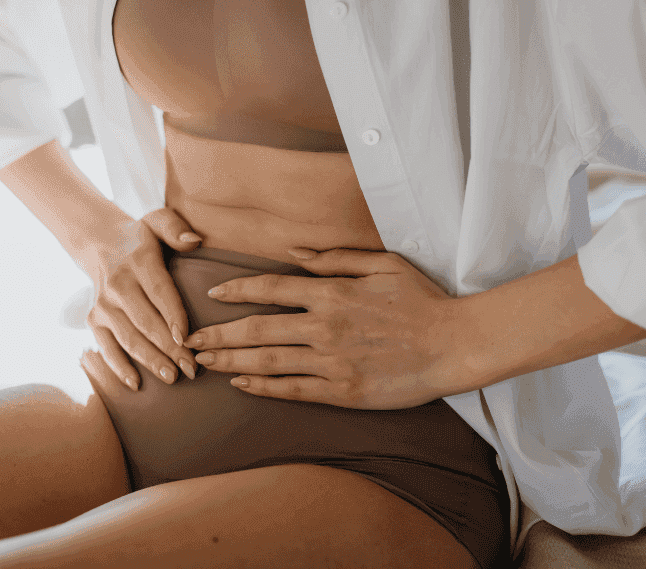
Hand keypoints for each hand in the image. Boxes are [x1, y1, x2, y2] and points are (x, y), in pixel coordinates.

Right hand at [79, 208, 201, 390]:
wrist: (98, 242)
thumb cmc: (141, 237)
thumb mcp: (157, 221)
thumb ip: (175, 228)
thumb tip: (194, 240)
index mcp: (138, 261)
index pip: (159, 291)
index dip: (173, 315)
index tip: (188, 338)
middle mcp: (118, 284)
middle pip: (146, 320)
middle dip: (169, 347)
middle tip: (192, 368)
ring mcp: (104, 305)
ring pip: (129, 338)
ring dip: (150, 360)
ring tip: (172, 378)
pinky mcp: (94, 320)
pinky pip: (106, 347)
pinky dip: (119, 367)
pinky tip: (136, 385)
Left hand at [184, 247, 472, 409]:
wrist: (456, 344)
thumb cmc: (422, 301)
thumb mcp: (383, 263)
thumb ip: (336, 257)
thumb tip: (296, 253)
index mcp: (332, 292)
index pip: (270, 287)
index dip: (237, 290)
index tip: (213, 294)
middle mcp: (324, 326)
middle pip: (256, 329)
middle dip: (217, 333)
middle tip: (189, 338)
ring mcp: (332, 361)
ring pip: (267, 362)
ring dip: (229, 361)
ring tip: (203, 361)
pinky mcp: (343, 392)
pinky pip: (292, 390)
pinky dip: (262, 387)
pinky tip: (240, 384)